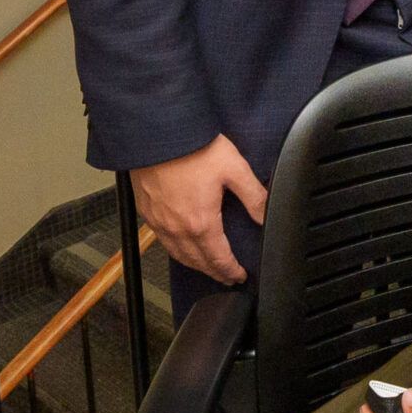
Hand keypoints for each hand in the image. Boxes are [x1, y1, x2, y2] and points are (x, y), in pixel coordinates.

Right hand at [129, 134, 265, 283]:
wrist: (157, 135)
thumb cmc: (193, 149)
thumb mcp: (235, 169)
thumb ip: (253, 196)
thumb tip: (265, 216)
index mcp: (200, 222)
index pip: (218, 257)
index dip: (230, 270)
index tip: (239, 276)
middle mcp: (176, 228)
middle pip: (197, 261)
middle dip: (213, 271)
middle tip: (226, 277)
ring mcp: (159, 221)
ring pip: (178, 254)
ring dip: (194, 264)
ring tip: (207, 266)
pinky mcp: (147, 211)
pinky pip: (163, 241)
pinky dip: (176, 250)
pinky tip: (182, 245)